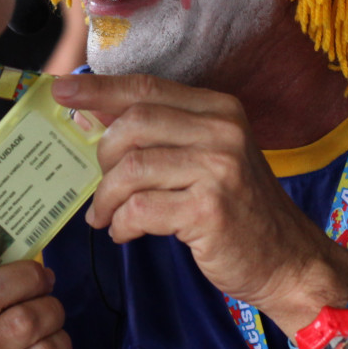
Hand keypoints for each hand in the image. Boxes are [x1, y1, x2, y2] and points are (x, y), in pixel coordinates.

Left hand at [54, 74, 347, 331]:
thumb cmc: (240, 209)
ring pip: (131, 168)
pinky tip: (126, 233)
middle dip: (103, 157)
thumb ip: (163, 134)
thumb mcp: (210, 157)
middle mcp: (222, 131)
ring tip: (106, 217)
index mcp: (219, 109)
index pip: (147, 88)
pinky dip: (121, 223)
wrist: (288, 260)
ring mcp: (219, 169)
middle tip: (103, 187)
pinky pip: (140, 208)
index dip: (98, 89)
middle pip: (133, 124)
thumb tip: (95, 115)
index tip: (59, 92)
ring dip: (107, 198)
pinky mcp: (209, 210)